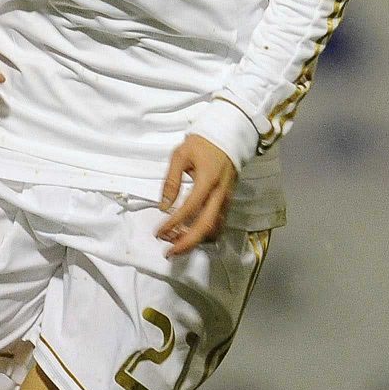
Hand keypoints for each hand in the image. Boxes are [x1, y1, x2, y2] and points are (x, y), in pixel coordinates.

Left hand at [156, 134, 237, 256]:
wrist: (229, 137)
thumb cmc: (202, 144)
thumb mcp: (180, 155)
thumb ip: (171, 181)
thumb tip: (163, 207)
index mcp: (207, 181)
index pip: (189, 209)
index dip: (173, 223)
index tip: (159, 233)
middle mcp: (220, 194)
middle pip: (206, 226)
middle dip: (187, 243)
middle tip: (170, 253)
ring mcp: (226, 200)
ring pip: (214, 228)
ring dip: (195, 240)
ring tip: (176, 245)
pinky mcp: (228, 202)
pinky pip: (218, 223)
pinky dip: (204, 234)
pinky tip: (189, 235)